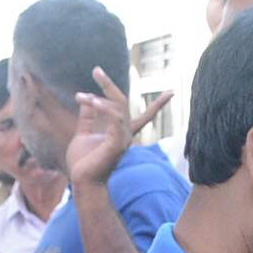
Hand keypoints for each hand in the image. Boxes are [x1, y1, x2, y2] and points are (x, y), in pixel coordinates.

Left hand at [65, 65, 169, 189]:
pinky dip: (104, 107)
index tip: (172, 92)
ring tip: (80, 96)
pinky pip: (115, 118)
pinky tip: (90, 101)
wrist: (83, 182)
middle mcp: (125, 134)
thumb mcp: (84, 134)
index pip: (145, 115)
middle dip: (110, 85)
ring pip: (118, 107)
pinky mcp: (117, 143)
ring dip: (99, 97)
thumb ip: (88, 119)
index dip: (158, 104)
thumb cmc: (84, 163)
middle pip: (123, 102)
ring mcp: (123, 138)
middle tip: (96, 70)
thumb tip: (87, 101)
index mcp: (121, 132)